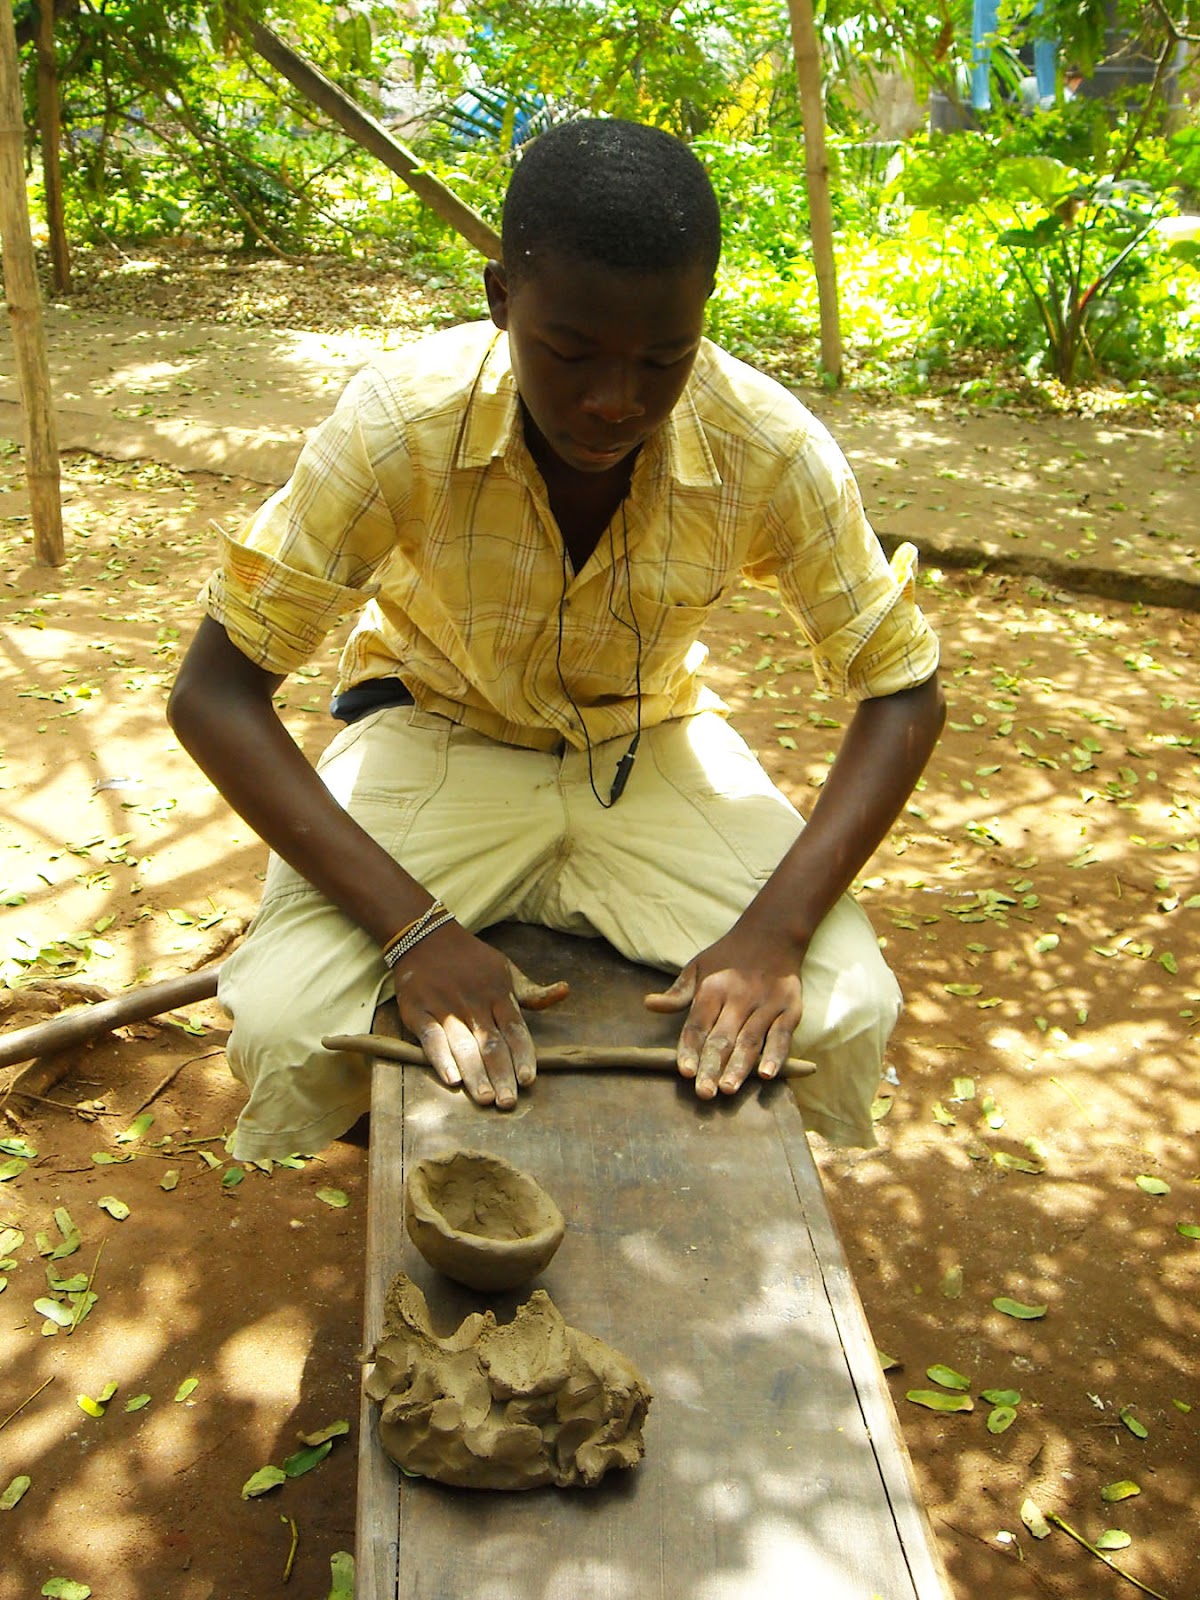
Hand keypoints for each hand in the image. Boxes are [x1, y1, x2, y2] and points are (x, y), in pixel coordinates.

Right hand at [392, 923, 567, 1108]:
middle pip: (491, 1044)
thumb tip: (565, 991)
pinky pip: (431, 1038)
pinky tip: (452, 1079)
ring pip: (463, 1045)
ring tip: (485, 1099)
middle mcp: (473, 1003)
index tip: (529, 1080)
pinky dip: (441, 1058)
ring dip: (475, 1074)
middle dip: (501, 1074)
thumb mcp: (506, 970)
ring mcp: (444, 1007)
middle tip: (508, 1102)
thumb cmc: (472, 960)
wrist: (424, 936)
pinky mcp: (417, 1011)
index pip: (515, 1030)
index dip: (523, 1056)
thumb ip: (531, 992)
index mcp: (498, 993)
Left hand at [644, 922, 804, 1099]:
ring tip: (728, 1089)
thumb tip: (648, 1004)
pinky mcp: (790, 1009)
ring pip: (750, 1040)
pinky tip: (768, 1074)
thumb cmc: (728, 957)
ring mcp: (766, 1004)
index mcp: (713, 988)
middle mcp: (739, 997)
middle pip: (723, 1038)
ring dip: (740, 1067)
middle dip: (712, 1067)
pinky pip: (782, 1036)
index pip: (698, 1025)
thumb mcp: (698, 967)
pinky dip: (776, 1055)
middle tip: (704, 1094)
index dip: (691, 1049)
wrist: (773, 933)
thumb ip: (677, 993)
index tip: (685, 1073)